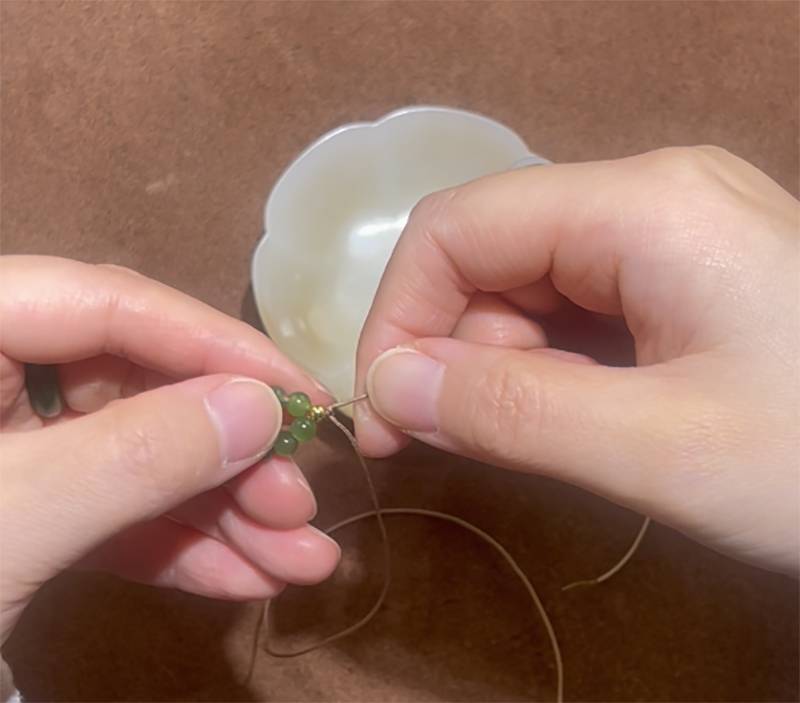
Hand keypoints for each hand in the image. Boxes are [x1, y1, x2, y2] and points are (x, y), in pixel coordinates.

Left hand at [0, 256, 339, 642]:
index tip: (299, 392)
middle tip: (301, 500)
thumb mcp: (5, 526)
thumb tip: (259, 409)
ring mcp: (8, 453)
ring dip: (224, 512)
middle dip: (227, 456)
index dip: (214, 344)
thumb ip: (130, 457)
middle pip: (135, 389)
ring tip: (300, 559)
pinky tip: (249, 577)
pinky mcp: (27, 515)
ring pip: (138, 459)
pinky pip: (115, 515)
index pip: (103, 303)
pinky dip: (183, 548)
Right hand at [355, 147, 798, 574]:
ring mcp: (667, 241)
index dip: (399, 314)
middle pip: (491, 256)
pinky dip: (546, 372)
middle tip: (443, 441)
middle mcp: (647, 201)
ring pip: (527, 290)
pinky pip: (574, 316)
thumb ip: (514, 414)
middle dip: (451, 349)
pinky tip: (574, 421)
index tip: (382, 409)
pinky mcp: (679, 285)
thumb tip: (385, 389)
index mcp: (643, 205)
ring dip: (500, 367)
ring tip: (535, 440)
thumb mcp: (663, 450)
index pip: (459, 227)